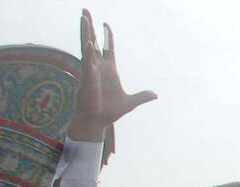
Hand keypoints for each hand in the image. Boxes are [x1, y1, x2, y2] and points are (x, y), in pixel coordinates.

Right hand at [67, 11, 155, 141]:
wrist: (98, 122)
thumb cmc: (109, 111)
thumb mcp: (130, 102)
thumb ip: (142, 96)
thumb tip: (155, 95)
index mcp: (109, 69)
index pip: (107, 47)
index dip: (107, 36)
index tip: (106, 24)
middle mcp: (98, 66)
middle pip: (93, 41)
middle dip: (90, 26)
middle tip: (85, 10)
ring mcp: (91, 70)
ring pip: (87, 47)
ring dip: (85, 32)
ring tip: (84, 17)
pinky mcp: (87, 78)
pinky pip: (87, 63)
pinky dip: (88, 54)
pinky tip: (88, 44)